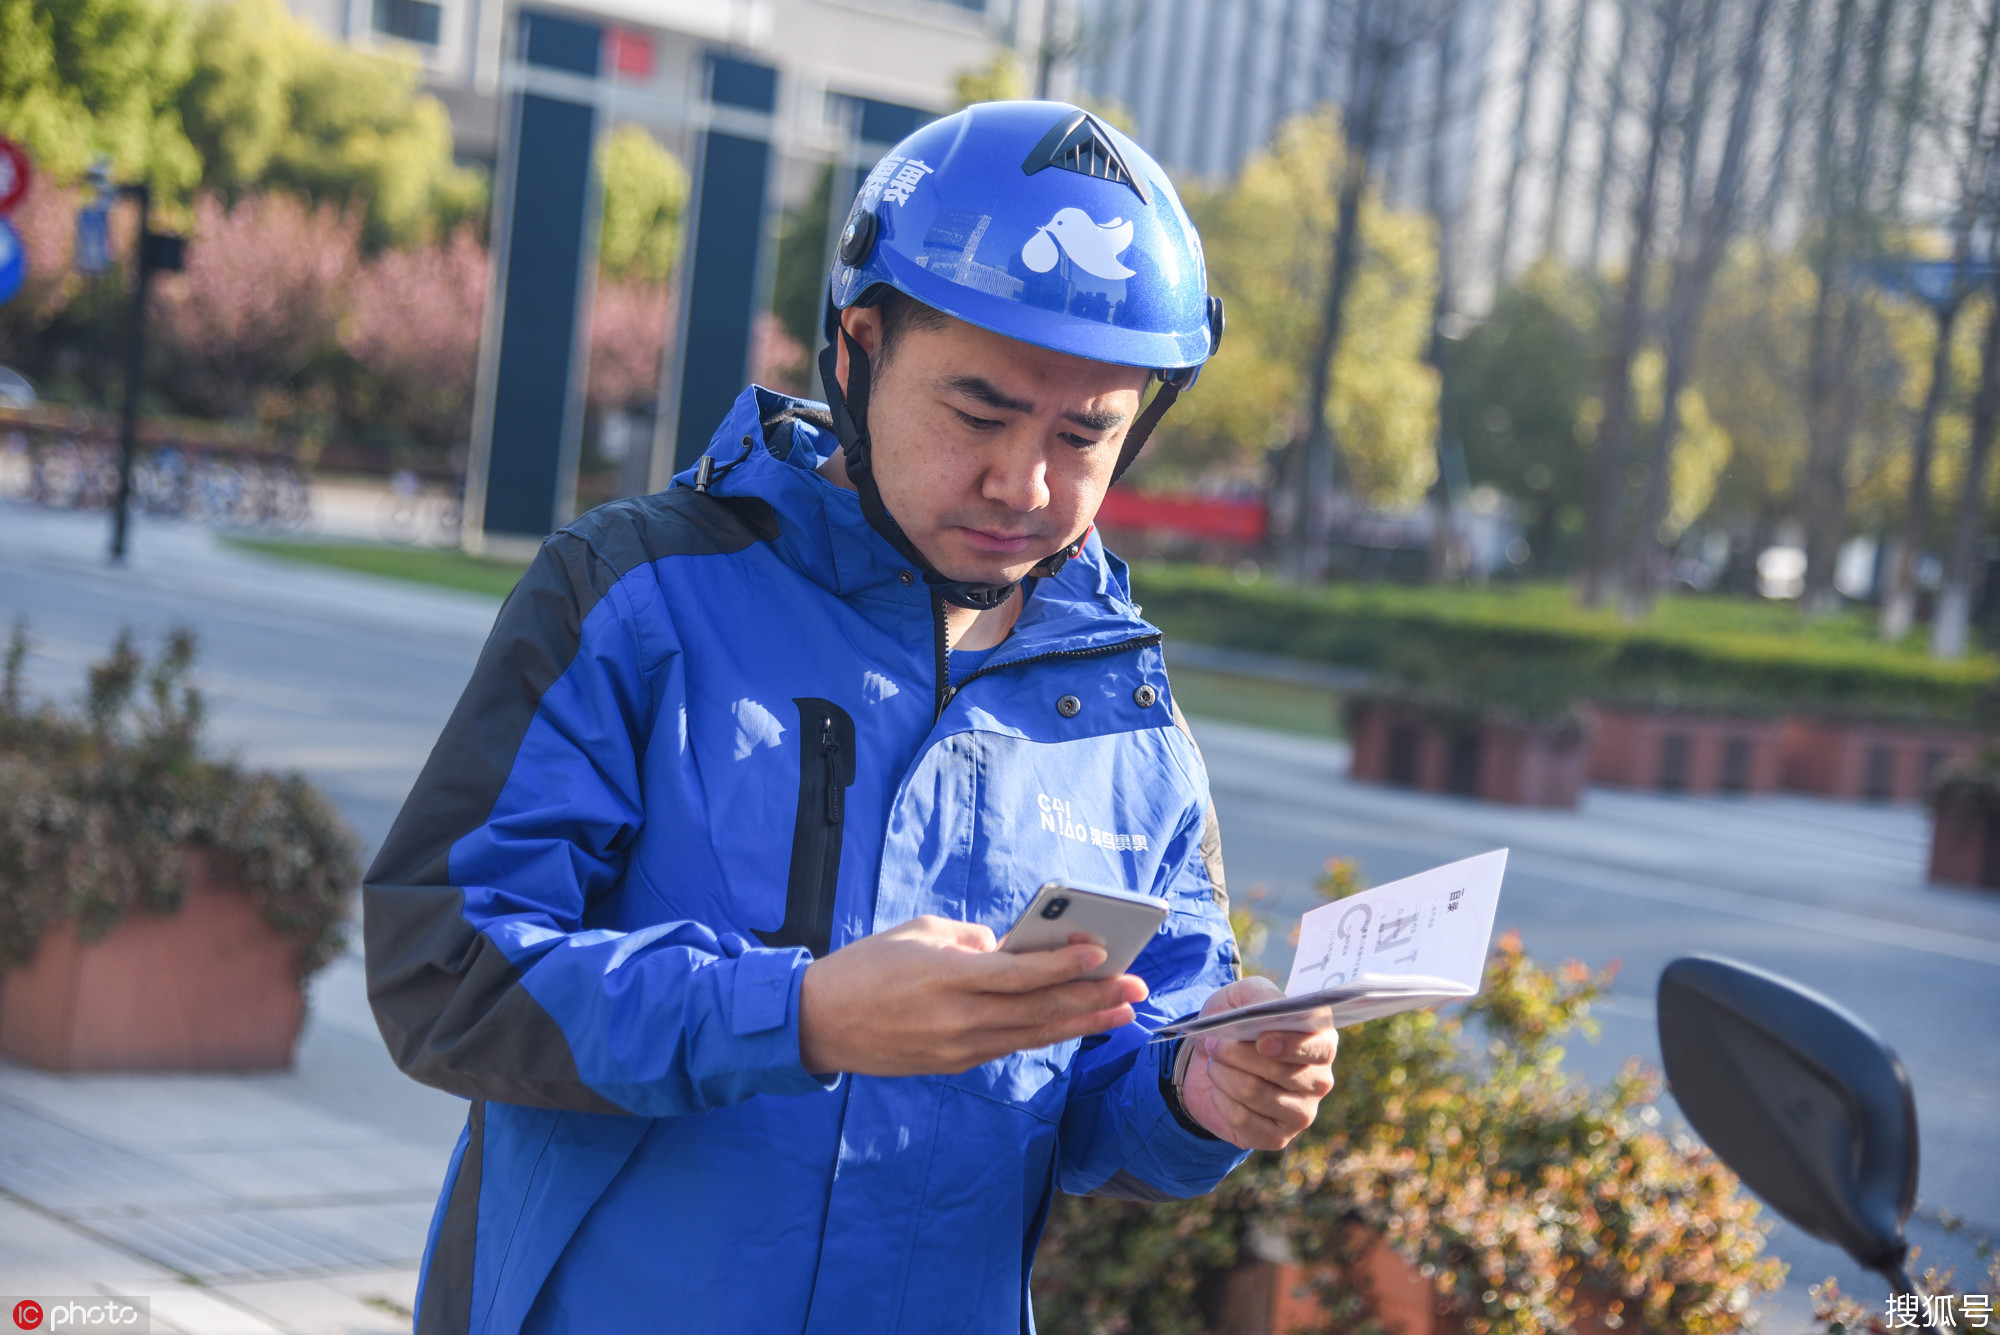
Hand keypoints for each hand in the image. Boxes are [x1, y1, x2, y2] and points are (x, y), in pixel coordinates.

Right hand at [797, 916, 1147, 1075]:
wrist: (818, 1022)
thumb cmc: (867, 965)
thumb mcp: (917, 932)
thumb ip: (970, 939)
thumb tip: (1011, 949)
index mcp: (945, 976)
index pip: (1018, 973)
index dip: (1064, 964)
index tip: (1103, 952)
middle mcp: (957, 1018)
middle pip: (1038, 1010)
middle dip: (1092, 997)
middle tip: (1135, 987)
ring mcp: (957, 1047)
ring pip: (1032, 1035)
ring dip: (1080, 1021)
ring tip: (1121, 1011)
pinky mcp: (953, 1064)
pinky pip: (1009, 1045)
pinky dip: (1045, 1033)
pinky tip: (1073, 1023)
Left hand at [1177, 977, 1336, 1150]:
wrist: (1206, 1063)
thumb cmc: (1234, 1025)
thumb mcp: (1242, 997)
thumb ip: (1260, 995)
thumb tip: (1271, 1007)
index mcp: (1321, 1042)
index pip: (1320, 1047)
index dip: (1292, 1044)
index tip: (1262, 1040)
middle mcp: (1319, 1080)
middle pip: (1281, 1072)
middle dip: (1237, 1054)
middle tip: (1214, 1043)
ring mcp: (1302, 1113)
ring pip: (1255, 1093)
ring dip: (1223, 1074)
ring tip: (1216, 1064)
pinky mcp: (1277, 1138)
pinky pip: (1242, 1120)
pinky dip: (1221, 1100)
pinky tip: (1221, 1090)